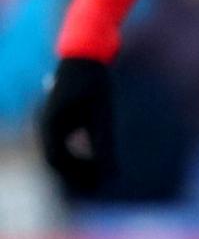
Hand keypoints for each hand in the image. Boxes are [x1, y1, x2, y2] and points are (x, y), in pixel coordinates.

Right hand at [39, 57, 114, 192]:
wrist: (85, 53)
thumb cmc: (95, 80)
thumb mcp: (102, 112)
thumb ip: (105, 143)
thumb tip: (113, 172)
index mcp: (50, 124)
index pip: (56, 160)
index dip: (75, 176)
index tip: (96, 186)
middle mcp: (45, 124)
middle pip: (55, 160)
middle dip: (76, 175)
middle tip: (100, 186)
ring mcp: (50, 122)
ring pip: (59, 153)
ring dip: (77, 167)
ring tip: (101, 176)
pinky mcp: (60, 119)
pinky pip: (64, 143)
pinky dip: (78, 155)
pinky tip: (98, 160)